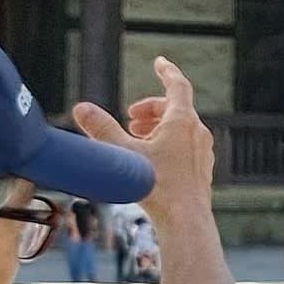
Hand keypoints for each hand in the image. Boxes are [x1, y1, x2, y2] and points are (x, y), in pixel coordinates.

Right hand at [73, 57, 218, 217]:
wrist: (185, 220)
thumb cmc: (158, 187)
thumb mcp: (123, 153)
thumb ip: (102, 129)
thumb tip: (81, 109)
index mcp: (182, 121)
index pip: (178, 85)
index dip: (167, 71)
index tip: (159, 62)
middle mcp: (197, 132)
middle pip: (174, 108)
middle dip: (150, 109)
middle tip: (129, 118)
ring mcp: (202, 151)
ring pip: (179, 128)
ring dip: (157, 127)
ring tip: (136, 138)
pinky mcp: (201, 168)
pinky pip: (184, 145)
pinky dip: (167, 142)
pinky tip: (150, 159)